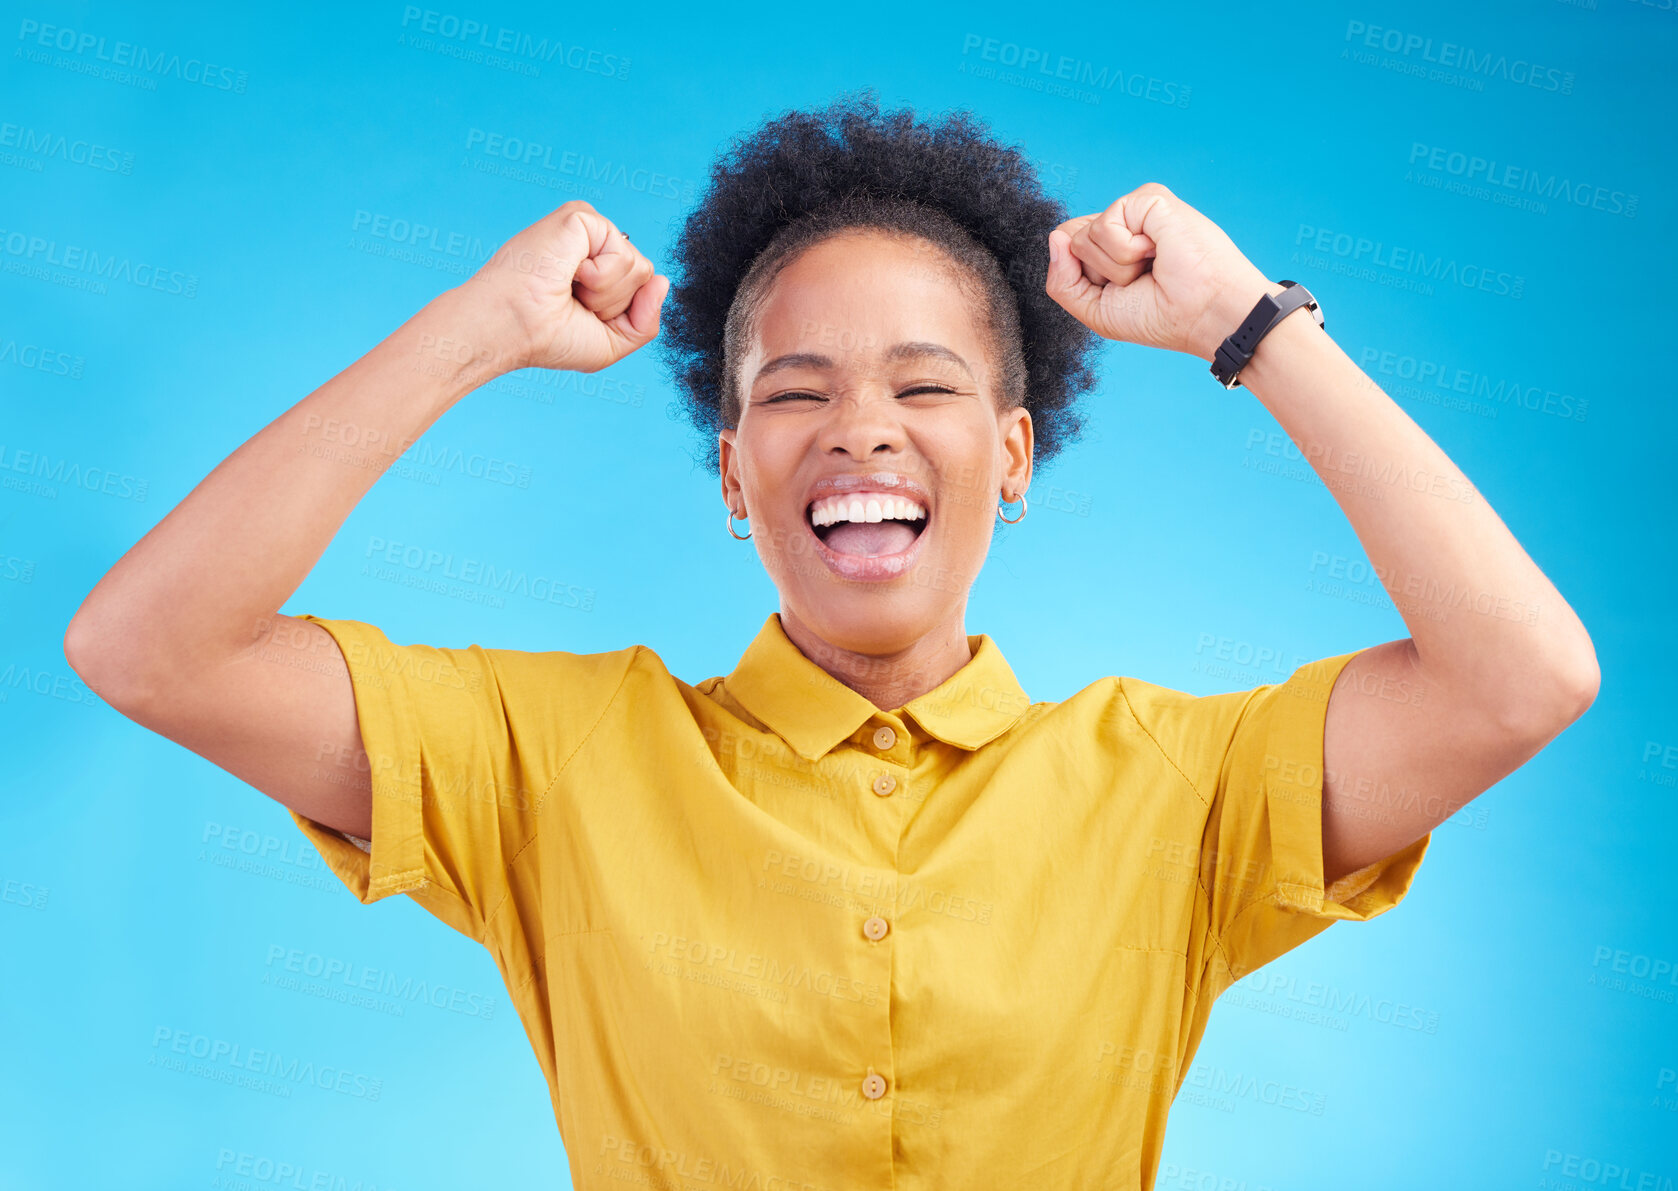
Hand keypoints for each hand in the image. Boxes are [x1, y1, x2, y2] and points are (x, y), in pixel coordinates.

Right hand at [460, 200, 669, 373]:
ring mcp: (588, 230)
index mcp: (598, 269)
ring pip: (639, 267)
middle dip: (616, 303)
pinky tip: (567, 272)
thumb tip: (664, 281)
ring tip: (568, 287)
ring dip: (607, 293)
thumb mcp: (612, 342)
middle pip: (645, 275)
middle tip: (573, 301)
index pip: (643, 286)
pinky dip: (599, 276)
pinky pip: (624, 253)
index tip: (580, 316)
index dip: (622, 313)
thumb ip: (646, 320)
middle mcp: (594, 246)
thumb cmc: (551, 338)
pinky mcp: (581, 217)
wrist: (516, 328)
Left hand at [1044, 183, 1278, 360]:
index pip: (1066, 249)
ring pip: (1084, 237)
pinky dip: (1127, 250)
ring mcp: (1135, 211)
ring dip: (1117, 266)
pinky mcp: (1148, 199)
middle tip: (1142, 279)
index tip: (1124, 292)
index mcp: (1112, 248)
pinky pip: (1105, 224)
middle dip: (1100, 274)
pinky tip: (1158, 250)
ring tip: (1153, 266)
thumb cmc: (1160, 316)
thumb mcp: (1096, 311)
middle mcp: (1123, 226)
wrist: (1203, 314)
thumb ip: (1062, 282)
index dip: (1085, 277)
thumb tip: (1055, 237)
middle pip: (1070, 241)